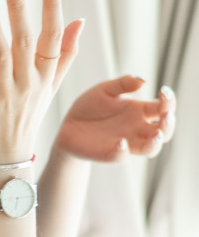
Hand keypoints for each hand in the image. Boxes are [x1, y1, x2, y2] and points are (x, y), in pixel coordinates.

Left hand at [0, 0, 82, 168]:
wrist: (7, 158)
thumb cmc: (27, 116)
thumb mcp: (50, 87)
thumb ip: (64, 54)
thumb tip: (79, 21)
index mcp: (44, 75)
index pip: (53, 36)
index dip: (52, 7)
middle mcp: (28, 83)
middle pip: (26, 41)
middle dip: (20, 10)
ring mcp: (5, 95)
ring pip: (0, 56)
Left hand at [54, 75, 175, 162]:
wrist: (67, 127)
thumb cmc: (89, 108)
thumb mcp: (104, 90)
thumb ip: (122, 84)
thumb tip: (142, 80)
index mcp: (139, 111)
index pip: (163, 108)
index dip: (168, 101)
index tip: (163, 91)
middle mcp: (138, 129)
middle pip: (164, 130)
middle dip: (169, 124)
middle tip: (166, 115)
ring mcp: (126, 143)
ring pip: (151, 148)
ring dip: (156, 142)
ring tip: (156, 134)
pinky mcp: (109, 154)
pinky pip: (121, 156)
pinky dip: (123, 151)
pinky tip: (120, 142)